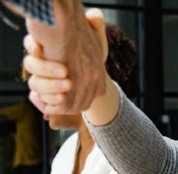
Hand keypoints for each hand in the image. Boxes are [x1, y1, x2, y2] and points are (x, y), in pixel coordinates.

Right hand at [24, 0, 106, 114]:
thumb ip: (95, 28)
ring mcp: (44, 80)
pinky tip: (54, 105)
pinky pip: (41, 102)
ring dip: (49, 89)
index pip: (32, 43)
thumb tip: (94, 16)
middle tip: (66, 75)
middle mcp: (42, 61)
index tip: (41, 48)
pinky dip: (45, 104)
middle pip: (31, 65)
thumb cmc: (92, 54)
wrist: (96, 75)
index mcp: (48, 46)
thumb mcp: (96, 39)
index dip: (33, 47)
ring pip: (35, 84)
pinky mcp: (49, 96)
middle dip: (47, 71)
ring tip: (65, 92)